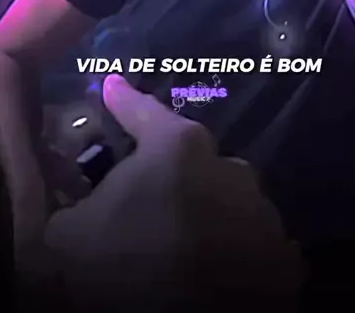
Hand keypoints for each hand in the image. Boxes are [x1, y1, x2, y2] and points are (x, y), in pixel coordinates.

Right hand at [45, 76, 302, 308]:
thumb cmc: (128, 268)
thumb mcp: (71, 234)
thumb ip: (75, 203)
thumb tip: (76, 203)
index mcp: (177, 149)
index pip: (143, 112)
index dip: (123, 100)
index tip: (113, 84)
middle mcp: (229, 168)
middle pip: (192, 162)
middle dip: (172, 177)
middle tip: (147, 206)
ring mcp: (262, 213)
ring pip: (228, 202)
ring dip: (207, 214)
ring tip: (182, 245)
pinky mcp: (283, 258)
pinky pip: (251, 244)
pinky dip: (234, 253)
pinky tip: (215, 270)